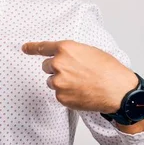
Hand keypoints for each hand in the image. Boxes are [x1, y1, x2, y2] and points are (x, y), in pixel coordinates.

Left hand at [22, 40, 137, 112]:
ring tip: (81, 84)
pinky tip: (81, 93)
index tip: (24, 48)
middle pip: (47, 67)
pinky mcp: (61, 97)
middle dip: (57, 69)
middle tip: (75, 73)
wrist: (119, 91)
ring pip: (52, 81)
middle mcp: (58, 64)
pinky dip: (67, 95)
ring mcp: (58, 82)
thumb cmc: (109, 70)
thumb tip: (64, 57)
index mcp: (65, 49)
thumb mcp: (90, 51)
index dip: (32, 48)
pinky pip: (59, 94)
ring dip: (62, 83)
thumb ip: (72, 52)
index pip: (43, 47)